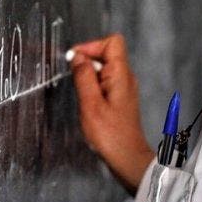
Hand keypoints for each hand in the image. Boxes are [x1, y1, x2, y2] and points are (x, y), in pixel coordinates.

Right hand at [70, 34, 154, 193]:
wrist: (127, 158)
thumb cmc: (109, 134)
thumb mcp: (90, 104)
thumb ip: (84, 77)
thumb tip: (77, 56)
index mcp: (121, 74)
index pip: (112, 42)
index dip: (92, 46)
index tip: (75, 61)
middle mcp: (126, 77)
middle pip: (107, 53)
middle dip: (87, 62)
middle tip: (75, 81)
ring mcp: (124, 88)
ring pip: (105, 69)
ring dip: (89, 76)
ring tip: (82, 96)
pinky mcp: (120, 99)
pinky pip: (105, 82)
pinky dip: (93, 87)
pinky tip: (88, 103)